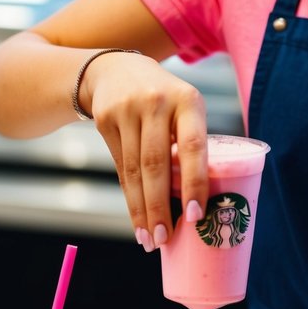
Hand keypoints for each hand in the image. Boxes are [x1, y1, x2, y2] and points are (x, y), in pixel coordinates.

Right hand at [83, 51, 208, 250]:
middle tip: (166, 239)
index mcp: (188, 100)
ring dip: (143, 210)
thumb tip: (202, 200)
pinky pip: (120, 168)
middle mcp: (157, 103)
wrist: (116, 69)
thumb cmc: (166, 99)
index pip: (193, 147)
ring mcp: (127, 110)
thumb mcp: (185, 107)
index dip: (194, 182)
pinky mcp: (105, 121)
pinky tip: (137, 220)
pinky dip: (129, 198)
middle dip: (160, 206)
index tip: (195, 215)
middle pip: (157, 164)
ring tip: (151, 239)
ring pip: (135, 171)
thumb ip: (192, 141)